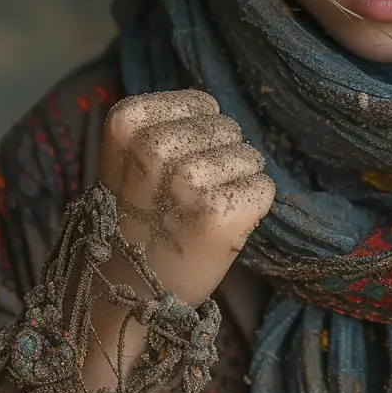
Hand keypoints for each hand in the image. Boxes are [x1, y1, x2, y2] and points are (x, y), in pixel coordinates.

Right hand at [87, 92, 273, 390]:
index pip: (204, 105)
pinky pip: (265, 188)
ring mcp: (189, 179)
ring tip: (204, 212)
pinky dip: (253, 207)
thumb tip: (219, 110)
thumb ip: (168, 125)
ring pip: (251, 156)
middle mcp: (155, 145)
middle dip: (221, 160)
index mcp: (128, 120)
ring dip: (238, 184)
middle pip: (229, 129)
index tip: (173, 171)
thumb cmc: (139, 218)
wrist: (126, 287)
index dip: (201, 139)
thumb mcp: (132, 154)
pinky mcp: (220, 212)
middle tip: (190, 198)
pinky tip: (223, 226)